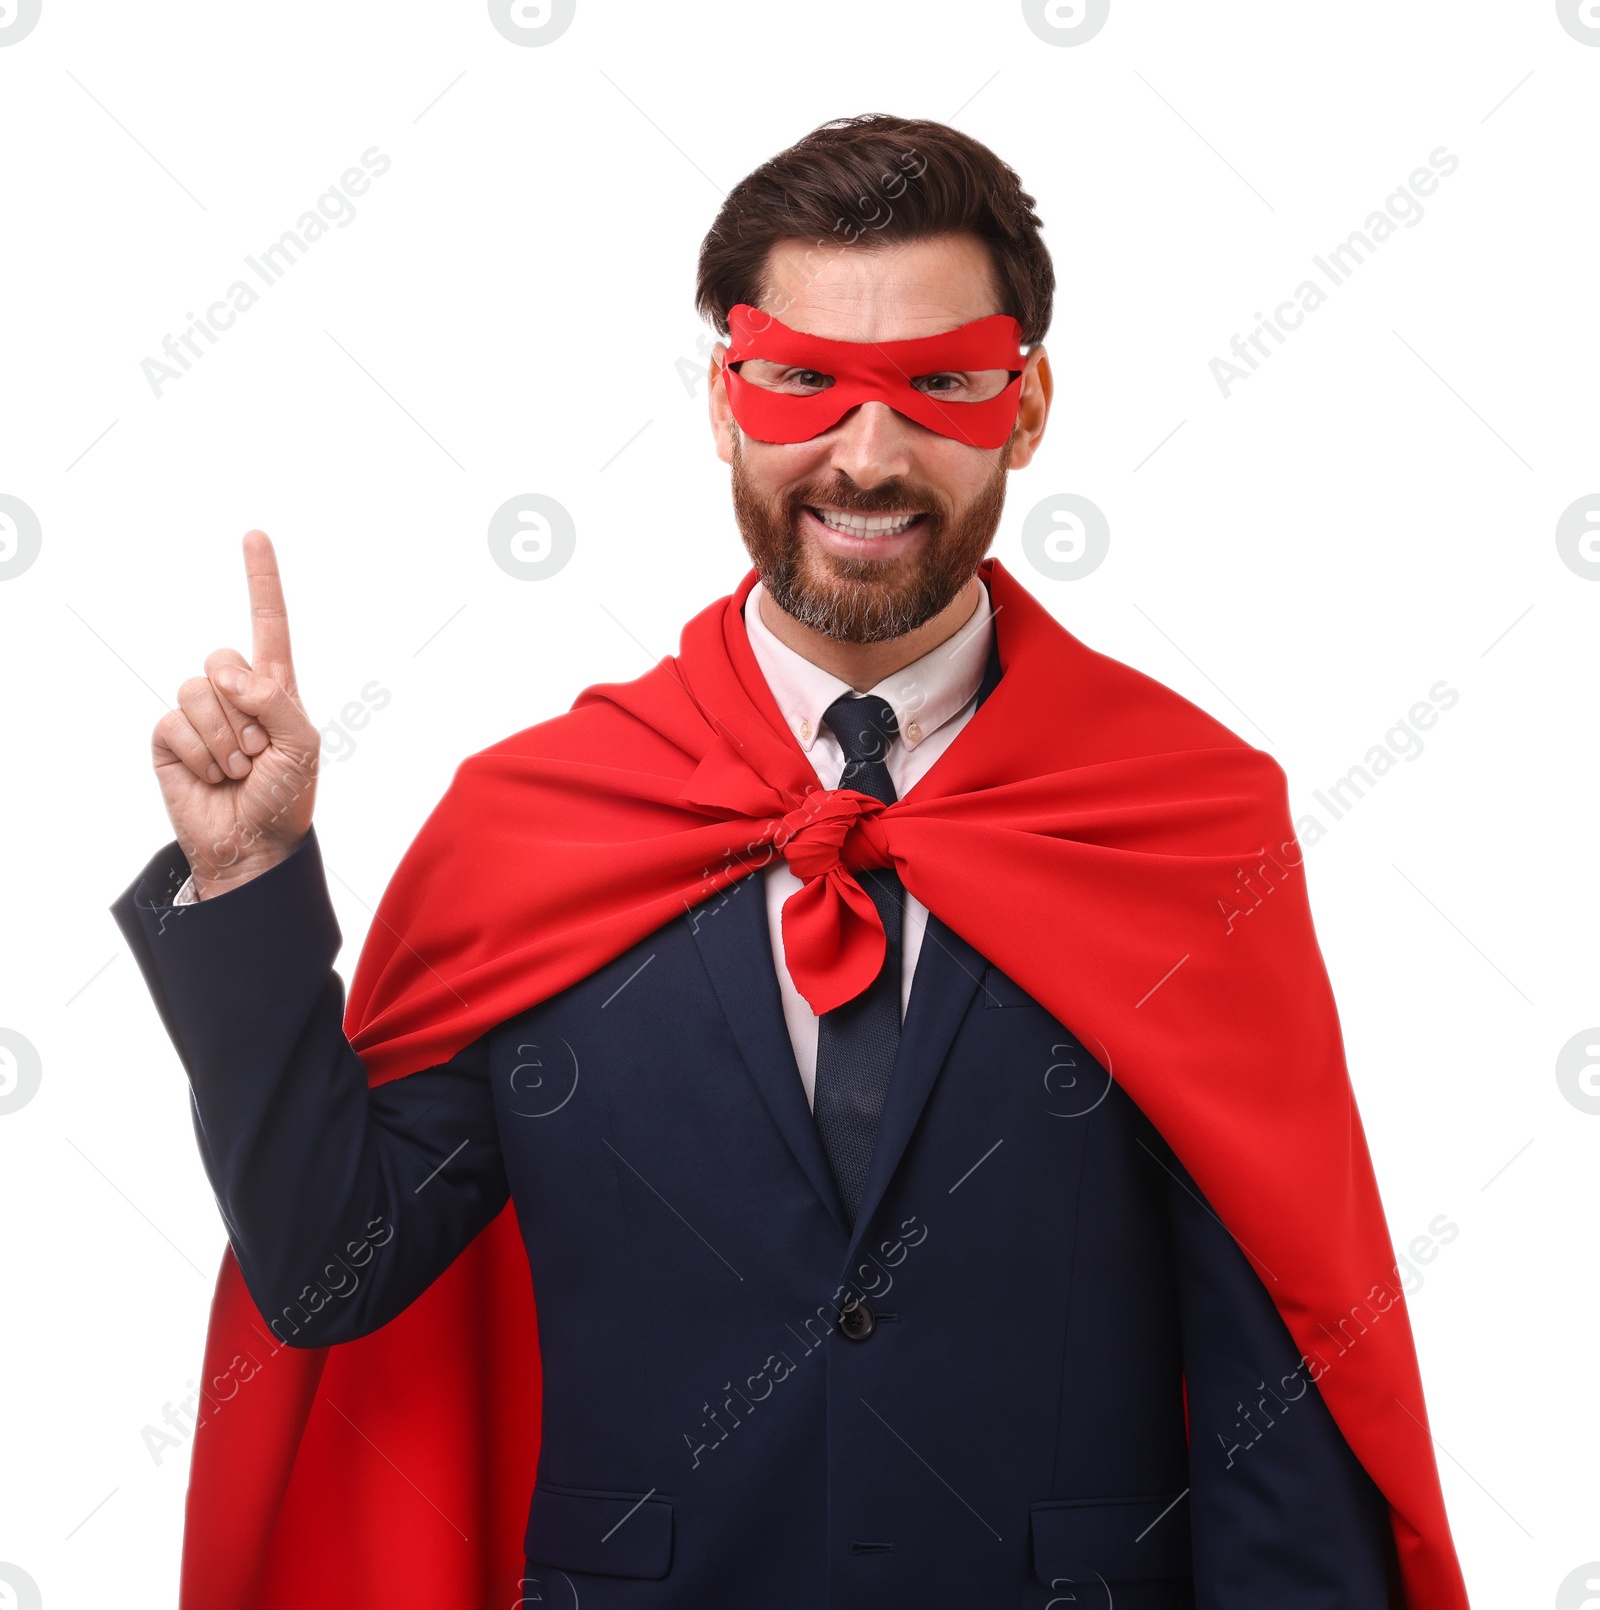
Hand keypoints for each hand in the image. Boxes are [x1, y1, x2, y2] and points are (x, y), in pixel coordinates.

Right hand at [152, 531, 319, 898]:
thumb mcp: (302, 744)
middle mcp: (235, 691)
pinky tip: (211, 775)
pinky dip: (199, 754)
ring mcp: (199, 712)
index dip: (260, 579)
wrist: (253, 845)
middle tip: (259, 753)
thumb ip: (274, 698)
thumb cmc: (286, 796)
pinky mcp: (169, 736)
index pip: (268, 622)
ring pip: (199, 690)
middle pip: (223, 657)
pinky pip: (175, 721)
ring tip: (238, 768)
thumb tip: (227, 674)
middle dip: (247, 711)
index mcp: (275, 686)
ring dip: (226, 739)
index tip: (254, 534)